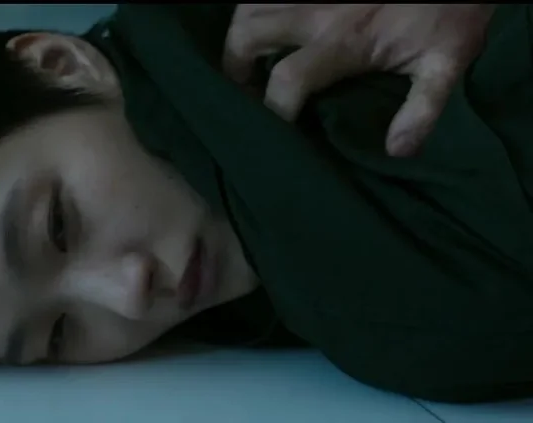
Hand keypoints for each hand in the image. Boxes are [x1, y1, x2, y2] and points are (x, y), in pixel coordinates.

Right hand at [222, 4, 495, 156]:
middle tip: (244, 87)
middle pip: (247, 34)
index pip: (287, 80)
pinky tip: (267, 25)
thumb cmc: (450, 14)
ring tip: (249, 55)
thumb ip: (422, 109)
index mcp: (343, 41)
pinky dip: (257, 8)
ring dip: (241, 32)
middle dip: (235, 65)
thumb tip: (396, 152)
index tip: (274, 131)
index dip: (270, 110)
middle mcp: (316, 11)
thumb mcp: (446, 63)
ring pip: (249, 6)